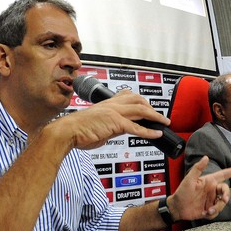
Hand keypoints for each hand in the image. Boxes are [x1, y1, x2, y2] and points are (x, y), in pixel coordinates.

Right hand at [50, 90, 168, 150]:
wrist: (67, 132)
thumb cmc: (78, 131)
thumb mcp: (98, 126)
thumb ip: (111, 126)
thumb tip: (120, 131)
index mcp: (107, 103)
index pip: (128, 96)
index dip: (141, 101)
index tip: (148, 108)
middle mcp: (112, 104)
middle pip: (138, 100)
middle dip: (151, 107)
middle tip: (159, 116)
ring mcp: (114, 112)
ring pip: (141, 110)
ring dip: (155, 116)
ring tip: (164, 122)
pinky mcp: (114, 123)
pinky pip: (136, 128)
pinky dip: (148, 131)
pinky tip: (156, 134)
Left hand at [168, 156, 230, 220]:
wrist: (177, 208)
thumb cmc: (182, 192)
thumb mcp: (189, 179)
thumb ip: (197, 168)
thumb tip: (206, 157)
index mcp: (209, 182)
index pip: (223, 175)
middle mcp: (211, 190)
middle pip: (226, 191)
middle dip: (227, 195)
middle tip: (224, 199)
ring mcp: (211, 200)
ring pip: (222, 203)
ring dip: (217, 207)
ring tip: (208, 210)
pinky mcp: (209, 209)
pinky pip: (216, 212)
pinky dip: (212, 214)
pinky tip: (204, 213)